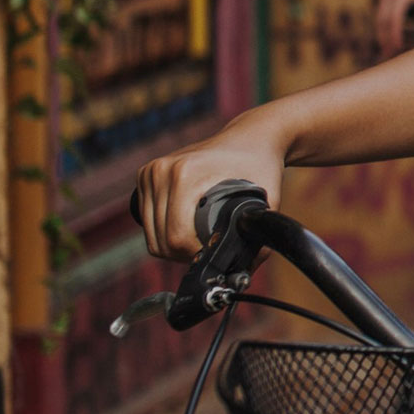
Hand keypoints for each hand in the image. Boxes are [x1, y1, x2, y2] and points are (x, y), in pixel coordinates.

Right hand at [136, 118, 287, 261]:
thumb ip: (258, 244)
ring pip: (151, 234)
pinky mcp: (146, 174)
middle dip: (185, 252)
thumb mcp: (266, 204)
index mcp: (185, 175)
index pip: (176, 237)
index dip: (196, 254)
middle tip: (211, 244)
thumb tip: (241, 276)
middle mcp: (161, 170)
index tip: (217, 248)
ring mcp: (151, 170)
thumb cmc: (260, 167)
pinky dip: (164, 230)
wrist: (251, 137)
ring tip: (200, 237)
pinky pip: (147, 220)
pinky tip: (186, 224)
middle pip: (160, 240)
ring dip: (173, 244)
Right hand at [374, 0, 413, 56]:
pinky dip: (382, 27)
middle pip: (382, 19)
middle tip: (387, 55)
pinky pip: (379, 14)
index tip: (397, 46)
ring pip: (378, 18)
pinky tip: (386, 40)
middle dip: (384, 38)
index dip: (394, 32)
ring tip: (386, 52)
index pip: (395, 16)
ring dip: (381, 35)